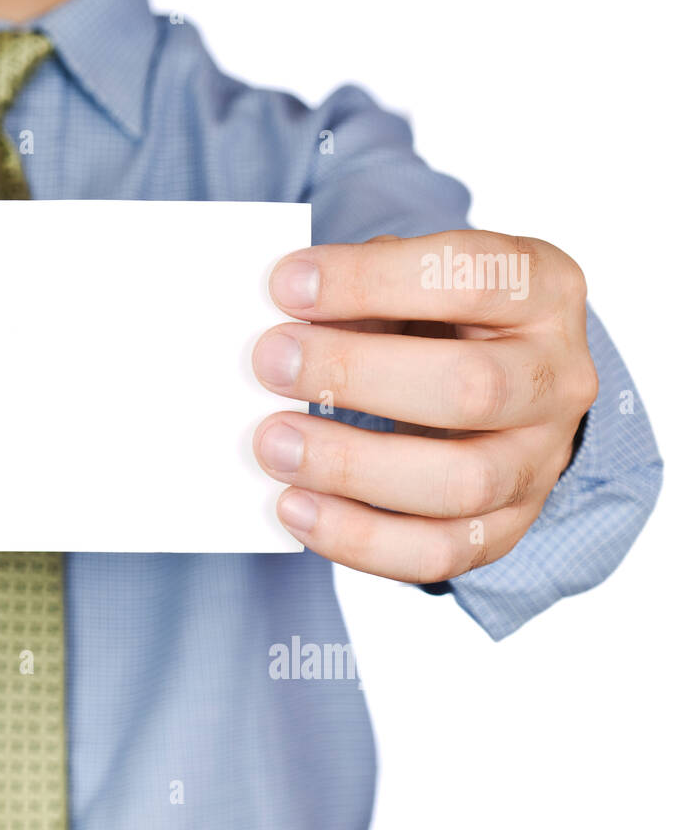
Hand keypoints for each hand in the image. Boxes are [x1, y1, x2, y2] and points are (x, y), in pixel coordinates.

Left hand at [251, 230, 597, 583]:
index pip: (470, 276)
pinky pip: (438, 553)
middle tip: (271, 362)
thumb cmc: (436, 320)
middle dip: (355, 373)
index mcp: (543, 289)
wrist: (495, 387)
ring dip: (351, 466)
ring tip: (273, 444)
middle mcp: (558, 378)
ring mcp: (540, 461)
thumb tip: (285, 335)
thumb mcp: (409, 283)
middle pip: (472, 387)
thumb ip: (360, 296)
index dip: (370, 280)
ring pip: (462, 483)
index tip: (286, 285)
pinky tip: (295, 508)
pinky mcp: (507, 528)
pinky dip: (358, 538)